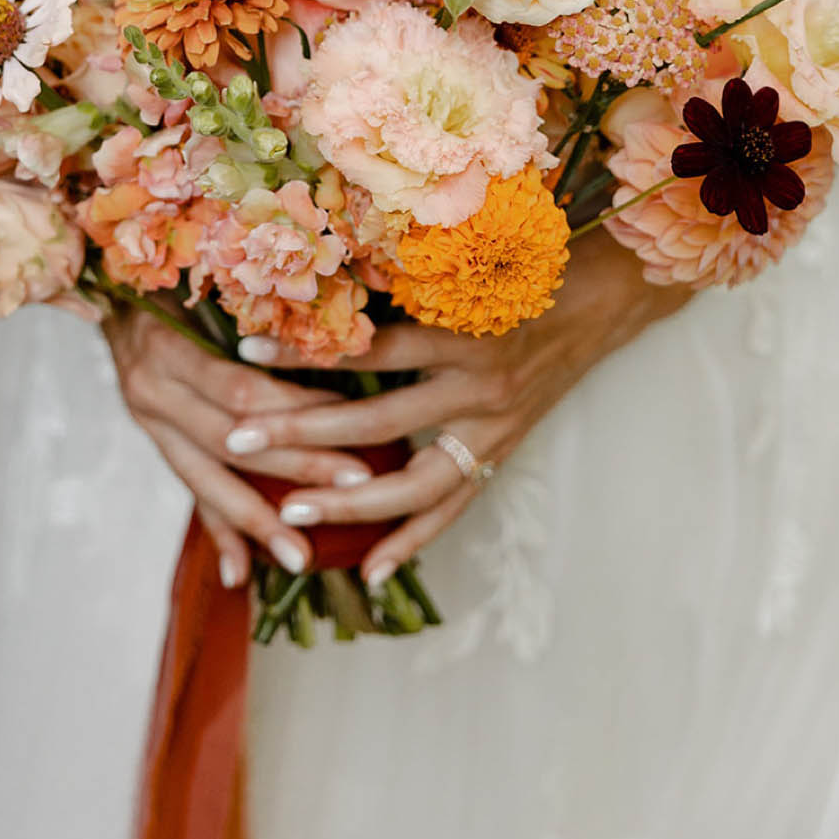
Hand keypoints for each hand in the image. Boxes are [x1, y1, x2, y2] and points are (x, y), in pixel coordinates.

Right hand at [103, 306, 376, 589]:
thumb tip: (327, 327)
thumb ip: (248, 308)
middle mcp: (152, 392)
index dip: (295, 406)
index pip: (241, 390)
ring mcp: (148, 423)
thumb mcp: (199, 280)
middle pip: (233, 439)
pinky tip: (240, 574)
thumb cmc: (168, 276)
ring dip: (256, 521)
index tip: (353, 418)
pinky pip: (189, 490)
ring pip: (209, 478)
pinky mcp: (154, 441)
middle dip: (297, 466)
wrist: (105, 290)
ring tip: (300, 558)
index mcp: (166, 348)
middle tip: (357, 487)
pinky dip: (216, 531)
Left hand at [226, 232, 690, 587]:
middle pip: (376, 422)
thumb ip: (399, 282)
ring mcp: (491, 429)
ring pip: (411, 481)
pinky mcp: (502, 454)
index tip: (245, 346)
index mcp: (461, 332)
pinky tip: (371, 571)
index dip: (307, 348)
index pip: (369, 346)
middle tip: (239, 440)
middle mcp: (476, 387)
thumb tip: (317, 279)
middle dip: (301, 432)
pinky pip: (452, 508)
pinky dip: (413, 540)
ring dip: (347, 499)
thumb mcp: (462, 268)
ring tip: (288, 511)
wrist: (598, 302)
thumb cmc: (522, 270)